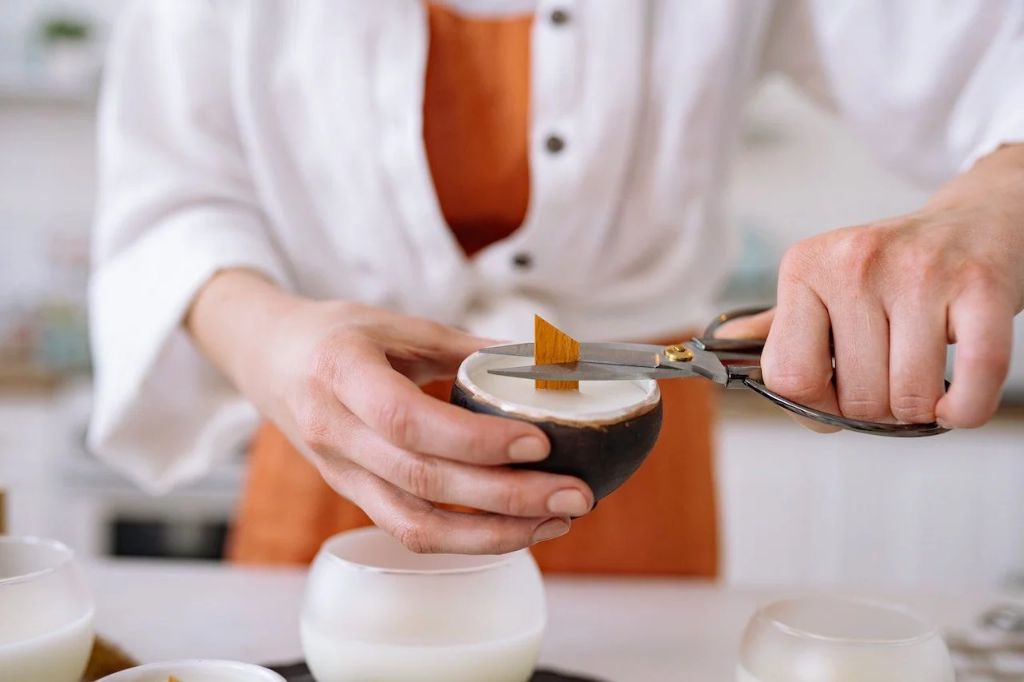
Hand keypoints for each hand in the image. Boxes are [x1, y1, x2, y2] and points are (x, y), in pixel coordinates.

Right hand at [187, 270, 593, 553]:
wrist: (267, 359)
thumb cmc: (335, 334)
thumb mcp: (395, 323)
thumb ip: (466, 346)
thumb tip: (544, 362)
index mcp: (341, 373)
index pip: (408, 422)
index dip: (475, 441)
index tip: (540, 443)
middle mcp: (335, 432)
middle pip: (423, 483)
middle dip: (508, 497)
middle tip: (577, 495)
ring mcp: (340, 472)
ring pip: (416, 525)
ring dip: (494, 533)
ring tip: (559, 521)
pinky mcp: (352, 495)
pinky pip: (409, 530)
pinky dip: (467, 538)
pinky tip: (517, 528)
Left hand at [718, 145, 1023, 430]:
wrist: (979, 220)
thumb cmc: (896, 269)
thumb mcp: (827, 284)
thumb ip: (779, 325)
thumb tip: (719, 346)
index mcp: (805, 267)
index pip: (788, 377)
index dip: (815, 407)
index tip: (836, 397)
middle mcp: (855, 263)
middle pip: (855, 397)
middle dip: (876, 409)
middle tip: (891, 379)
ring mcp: (919, 272)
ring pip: (909, 398)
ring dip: (921, 409)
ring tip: (924, 374)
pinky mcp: (980, 286)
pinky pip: (972, 383)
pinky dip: (964, 410)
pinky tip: (957, 399)